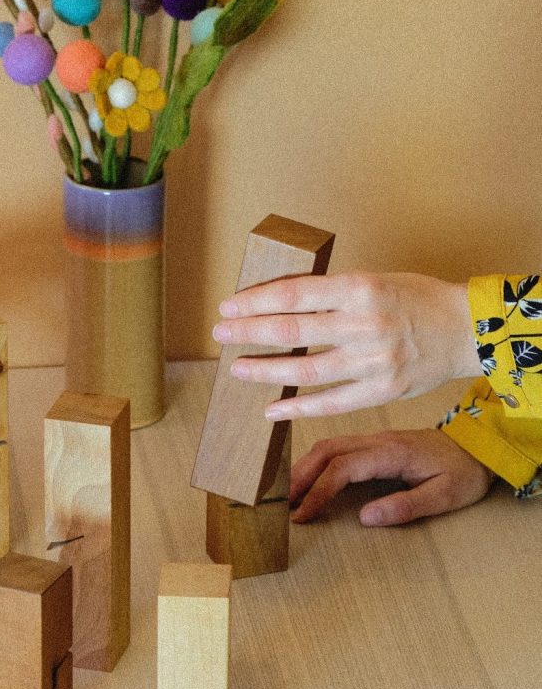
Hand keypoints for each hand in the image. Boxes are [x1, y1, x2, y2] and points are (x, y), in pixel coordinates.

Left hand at [214, 272, 479, 418]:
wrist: (467, 328)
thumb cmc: (415, 298)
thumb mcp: (373, 280)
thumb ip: (330, 294)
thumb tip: (277, 302)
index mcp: (359, 289)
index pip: (293, 294)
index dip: (255, 302)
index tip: (228, 307)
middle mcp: (363, 324)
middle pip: (291, 331)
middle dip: (248, 333)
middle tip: (221, 335)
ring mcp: (373, 361)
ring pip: (305, 370)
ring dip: (265, 371)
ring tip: (237, 369)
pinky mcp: (382, 390)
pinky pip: (331, 403)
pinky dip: (297, 407)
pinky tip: (271, 409)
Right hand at [290, 428, 493, 525]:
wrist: (480, 447)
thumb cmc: (464, 473)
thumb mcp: (445, 496)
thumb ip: (405, 506)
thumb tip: (365, 517)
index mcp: (391, 452)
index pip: (342, 468)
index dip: (317, 491)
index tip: (303, 514)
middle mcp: (376, 440)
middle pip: (325, 450)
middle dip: (299, 476)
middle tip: (282, 502)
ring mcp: (373, 438)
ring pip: (327, 445)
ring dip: (304, 467)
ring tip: (288, 492)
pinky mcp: (374, 442)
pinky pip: (336, 447)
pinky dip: (316, 461)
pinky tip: (308, 476)